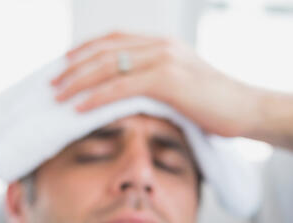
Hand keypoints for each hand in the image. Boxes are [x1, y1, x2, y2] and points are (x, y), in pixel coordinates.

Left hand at [52, 31, 260, 137]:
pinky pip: (122, 86)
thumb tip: (124, 93)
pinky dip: (97, 97)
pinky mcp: (167, 80)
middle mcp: (159, 45)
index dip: (84, 49)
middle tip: (51, 84)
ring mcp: (163, 59)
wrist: (245, 109)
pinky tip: (79, 108)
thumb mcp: (178, 85)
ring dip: (78, 82)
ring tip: (58, 97)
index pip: (113, 39)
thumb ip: (152, 81)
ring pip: (109, 66)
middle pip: (105, 51)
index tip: (63, 62)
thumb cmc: (211, 103)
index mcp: (160, 44)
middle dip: (73, 67)